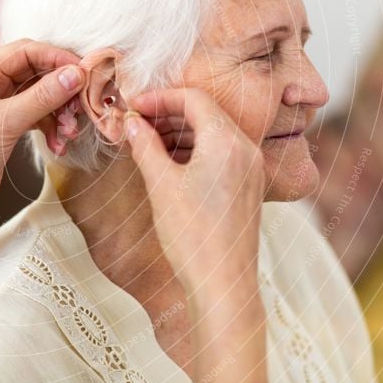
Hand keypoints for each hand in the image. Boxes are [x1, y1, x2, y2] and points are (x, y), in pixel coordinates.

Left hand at [0, 39, 83, 227]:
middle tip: (79, 106)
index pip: (25, 51)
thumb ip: (43, 96)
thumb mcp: (6, 122)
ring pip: (41, 97)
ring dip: (59, 113)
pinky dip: (51, 128)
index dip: (56, 58)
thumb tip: (75, 74)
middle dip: (61, 90)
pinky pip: (38, 117)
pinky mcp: (7, 126)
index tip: (83, 71)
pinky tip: (58, 145)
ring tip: (69, 132)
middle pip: (36, 72)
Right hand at [124, 88, 268, 382]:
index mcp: (227, 142)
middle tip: (136, 122)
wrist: (223, 285)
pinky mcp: (248, 187)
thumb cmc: (193, 236)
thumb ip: (145, 146)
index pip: (193, 99)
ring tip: (147, 141)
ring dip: (181, 131)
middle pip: (206, 112)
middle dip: (169, 113)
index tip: (133, 107)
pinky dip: (195, 149)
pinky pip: (222, 153)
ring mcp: (251, 169)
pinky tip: (169, 162)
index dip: (160, 98)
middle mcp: (246, 149)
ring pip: (214, 133)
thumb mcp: (161, 185)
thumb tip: (131, 122)